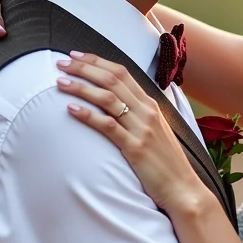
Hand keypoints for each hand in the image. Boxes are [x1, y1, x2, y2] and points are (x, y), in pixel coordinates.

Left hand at [57, 52, 210, 212]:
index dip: (97, 61)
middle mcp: (147, 111)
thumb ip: (139, 114)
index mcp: (151, 104)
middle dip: (84, 68)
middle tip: (61, 64)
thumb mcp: (156, 130)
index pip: (122, 73)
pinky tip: (71, 109)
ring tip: (60, 82)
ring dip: (81, 87)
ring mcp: (141, 128)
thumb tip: (118, 102)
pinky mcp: (134, 147)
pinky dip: (88, 114)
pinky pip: (107, 125)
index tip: (76, 56)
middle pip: (112, 80)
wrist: (182, 187)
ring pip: (107, 98)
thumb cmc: (165, 161)